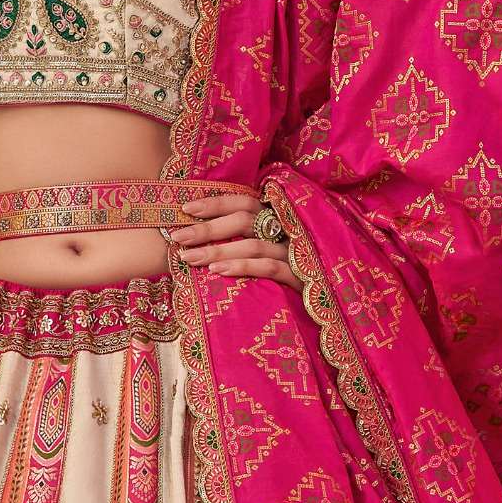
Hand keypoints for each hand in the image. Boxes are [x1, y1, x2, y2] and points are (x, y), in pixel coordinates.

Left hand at [167, 186, 299, 286]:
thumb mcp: (264, 249)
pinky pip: (269, 268)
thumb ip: (241, 238)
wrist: (324, 301)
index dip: (215, 203)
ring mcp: (294, 252)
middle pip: (244, 220)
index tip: (185, 209)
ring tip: (190, 258)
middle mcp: (285, 229)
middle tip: (178, 238)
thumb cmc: (285, 273)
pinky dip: (242, 267)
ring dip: (218, 250)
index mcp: (275, 217)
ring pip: (252, 245)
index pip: (243, 201)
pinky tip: (219, 272)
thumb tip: (200, 237)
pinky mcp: (300, 276)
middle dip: (207, 229)